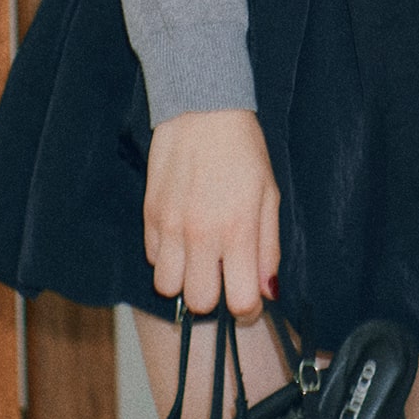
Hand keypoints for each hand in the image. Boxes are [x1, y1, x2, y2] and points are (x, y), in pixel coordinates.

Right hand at [143, 108, 279, 318]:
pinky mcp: (149, 214)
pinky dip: (167, 256)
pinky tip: (183, 234)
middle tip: (223, 275)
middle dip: (213, 297)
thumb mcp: (268, 196)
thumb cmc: (242, 150)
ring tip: (199, 257)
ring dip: (184, 279)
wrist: (201, 109)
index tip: (249, 299)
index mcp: (238, 230)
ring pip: (167, 286)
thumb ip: (268, 248)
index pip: (239, 302)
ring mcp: (170, 226)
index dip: (247, 310)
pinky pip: (152, 257)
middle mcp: (201, 234)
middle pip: (198, 302)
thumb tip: (269, 292)